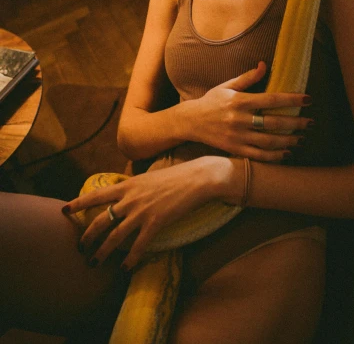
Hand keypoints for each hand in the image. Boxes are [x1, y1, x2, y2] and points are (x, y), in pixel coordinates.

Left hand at [63, 156, 223, 269]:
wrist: (196, 178)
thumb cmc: (175, 176)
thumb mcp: (149, 177)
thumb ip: (135, 187)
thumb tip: (125, 195)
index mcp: (128, 185)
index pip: (96, 195)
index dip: (79, 203)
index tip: (65, 210)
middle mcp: (130, 199)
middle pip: (100, 220)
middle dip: (87, 236)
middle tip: (80, 248)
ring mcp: (142, 212)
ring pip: (114, 236)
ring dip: (102, 252)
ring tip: (93, 263)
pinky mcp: (156, 223)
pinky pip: (138, 245)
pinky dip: (130, 259)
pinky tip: (124, 268)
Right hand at [182, 61, 312, 160]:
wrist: (190, 122)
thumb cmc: (212, 101)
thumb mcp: (227, 86)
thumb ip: (248, 77)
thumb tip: (264, 64)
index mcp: (240, 101)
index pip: (271, 99)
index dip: (291, 100)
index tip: (308, 99)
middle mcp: (239, 119)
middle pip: (274, 123)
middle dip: (296, 123)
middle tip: (311, 122)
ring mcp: (237, 136)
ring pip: (269, 141)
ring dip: (289, 141)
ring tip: (302, 138)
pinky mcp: (234, 150)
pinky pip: (258, 155)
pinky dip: (274, 156)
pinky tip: (286, 153)